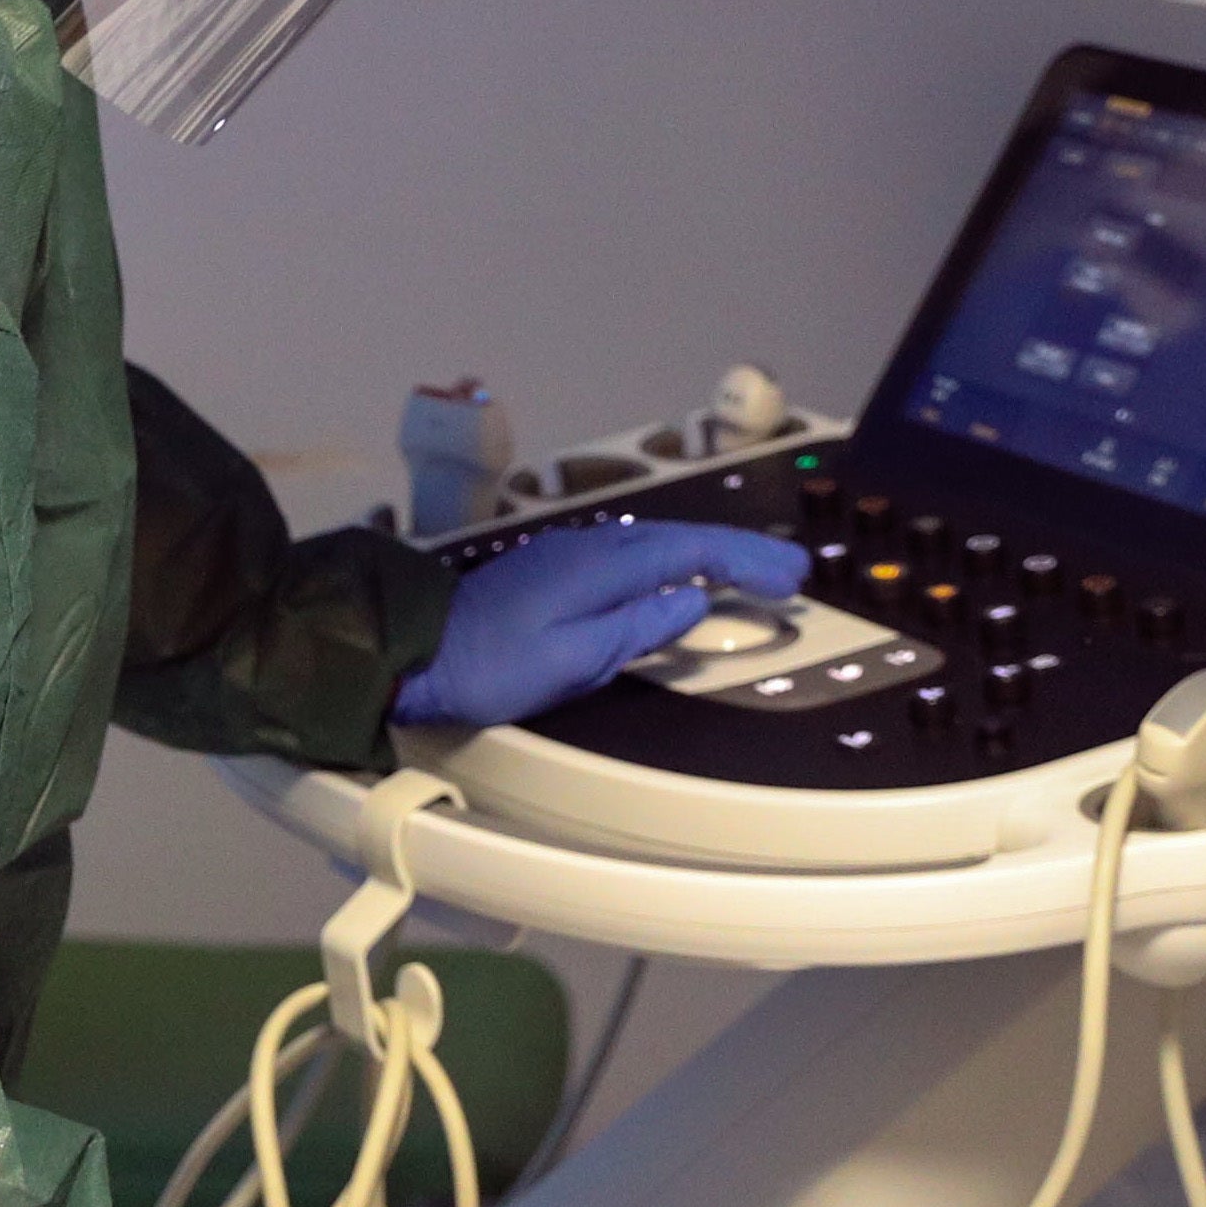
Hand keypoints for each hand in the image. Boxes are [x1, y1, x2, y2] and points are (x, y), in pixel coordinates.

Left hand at [392, 519, 810, 730]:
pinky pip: (633, 554)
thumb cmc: (488, 666)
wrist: (414, 653)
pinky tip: (686, 577)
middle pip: (681, 540)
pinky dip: (675, 562)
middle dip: (740, 552)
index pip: (691, 552)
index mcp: (600, 566)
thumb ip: (637, 630)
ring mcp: (571, 553)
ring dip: (711, 556)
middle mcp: (590, 547)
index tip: (790, 578)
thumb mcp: (571, 661)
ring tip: (755, 572)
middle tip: (792, 571)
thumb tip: (690, 604)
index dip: (746, 561)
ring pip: (658, 544)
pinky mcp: (557, 569)